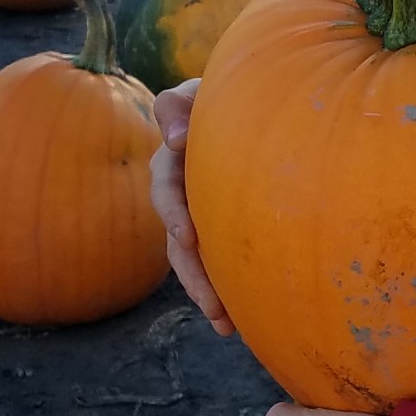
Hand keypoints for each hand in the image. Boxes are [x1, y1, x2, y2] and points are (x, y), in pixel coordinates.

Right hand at [150, 80, 232, 335]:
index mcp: (173, 162)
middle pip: (179, 240)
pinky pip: (214, 264)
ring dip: (205, 292)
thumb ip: (178, 105)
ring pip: (193, 260)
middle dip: (193, 273)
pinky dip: (222, 292)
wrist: (249, 106)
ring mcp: (197, 214)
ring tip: (223, 323)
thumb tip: (172, 138)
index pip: (166, 187)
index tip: (187, 235)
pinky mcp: (215, 230)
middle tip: (211, 302)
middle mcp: (180, 193)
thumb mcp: (198, 92)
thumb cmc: (222, 95)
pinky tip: (236, 322)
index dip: (172, 211)